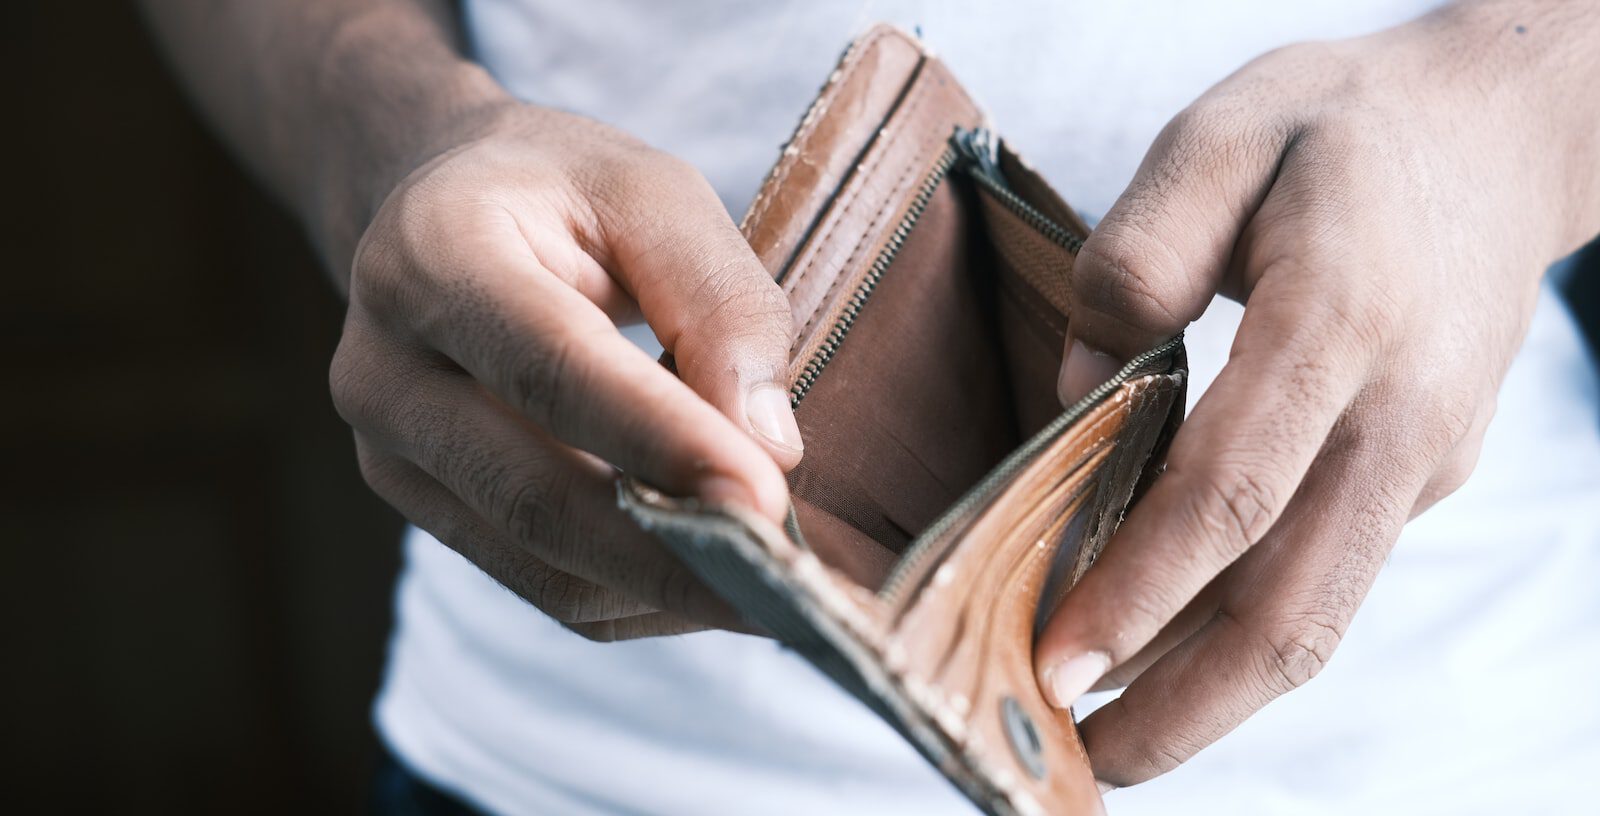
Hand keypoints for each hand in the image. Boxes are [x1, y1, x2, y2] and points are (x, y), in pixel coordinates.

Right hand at [331, 102, 803, 639]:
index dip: (662, 443)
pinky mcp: (424, 510)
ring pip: (543, 567)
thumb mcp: (656, 195)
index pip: (553, 369)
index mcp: (434, 254)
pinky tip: (711, 575)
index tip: (766, 501)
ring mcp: (390, 454)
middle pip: (536, 497)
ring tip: (773, 585)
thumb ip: (719, 303)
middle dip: (674, 554)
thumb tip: (770, 448)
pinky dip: (640, 597)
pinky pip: (545, 588)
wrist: (441, 210)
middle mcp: (385, 367)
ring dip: (668, 590)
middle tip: (790, 583)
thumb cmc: (563, 194)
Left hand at [1036, 1, 1599, 787]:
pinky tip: (1168, 646)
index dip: (1142, 589)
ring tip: (1113, 738)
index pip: (1234, 491)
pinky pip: (1326, 573)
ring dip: (1214, 694)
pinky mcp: (1421, 475)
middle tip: (1079, 759)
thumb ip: (1138, 255)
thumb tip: (1081, 389)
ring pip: (1319, 612)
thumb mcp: (1222, 134)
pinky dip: (1244, 630)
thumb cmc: (1339, 130)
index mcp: (1341, 320)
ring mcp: (1421, 456)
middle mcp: (1398, 414)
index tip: (1056, 660)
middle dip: (1183, 704)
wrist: (1495, 134)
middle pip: (1293, 603)